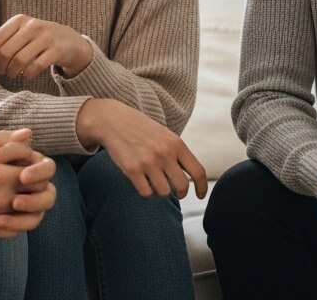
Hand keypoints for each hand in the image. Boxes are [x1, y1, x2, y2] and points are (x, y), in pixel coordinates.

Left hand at [0, 14, 92, 78]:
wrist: (70, 41)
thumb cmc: (38, 39)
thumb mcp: (19, 35)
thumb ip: (0, 39)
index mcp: (19, 20)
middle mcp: (32, 26)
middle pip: (5, 52)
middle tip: (2, 72)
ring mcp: (46, 37)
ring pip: (19, 61)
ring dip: (12, 72)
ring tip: (12, 74)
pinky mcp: (57, 50)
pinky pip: (35, 67)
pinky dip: (27, 75)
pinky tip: (26, 75)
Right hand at [0, 119, 54, 236]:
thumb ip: (5, 139)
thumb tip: (28, 134)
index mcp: (0, 177)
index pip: (39, 177)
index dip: (39, 171)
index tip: (30, 168)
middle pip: (37, 199)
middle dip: (38, 189)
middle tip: (31, 184)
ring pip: (27, 219)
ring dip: (30, 209)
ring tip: (24, 199)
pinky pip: (8, 232)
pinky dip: (15, 224)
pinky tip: (11, 213)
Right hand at [76, 98, 207, 198]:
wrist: (114, 121)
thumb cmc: (142, 130)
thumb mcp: (165, 136)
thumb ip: (178, 154)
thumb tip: (191, 179)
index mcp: (177, 144)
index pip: (198, 171)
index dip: (202, 187)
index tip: (200, 195)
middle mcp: (165, 153)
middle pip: (182, 186)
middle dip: (180, 193)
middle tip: (174, 192)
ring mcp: (148, 162)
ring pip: (164, 193)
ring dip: (161, 192)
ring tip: (154, 182)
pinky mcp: (132, 170)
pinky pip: (146, 193)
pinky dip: (147, 192)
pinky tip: (143, 182)